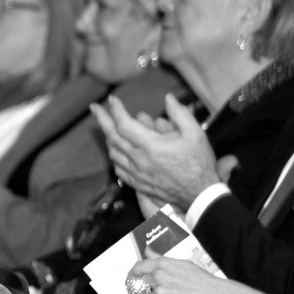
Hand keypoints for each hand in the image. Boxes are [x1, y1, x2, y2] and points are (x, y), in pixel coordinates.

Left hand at [90, 94, 219, 210]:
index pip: (124, 125)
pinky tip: (115, 149)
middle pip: (112, 137)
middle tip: (94, 108)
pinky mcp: (137, 183)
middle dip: (102, 120)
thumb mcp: (196, 134)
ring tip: (106, 126)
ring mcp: (136, 173)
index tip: (112, 99)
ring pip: (113, 153)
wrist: (199, 196)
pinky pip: (118, 168)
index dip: (116, 110)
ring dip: (107, 137)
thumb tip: (168, 98)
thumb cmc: (199, 164)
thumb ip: (180, 113)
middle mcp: (139, 160)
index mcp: (151, 146)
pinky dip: (114, 155)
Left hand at [126, 257, 229, 293]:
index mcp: (162, 264)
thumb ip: (161, 258)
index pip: (137, 268)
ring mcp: (159, 293)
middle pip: (139, 286)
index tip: (134, 281)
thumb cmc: (202, 280)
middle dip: (143, 293)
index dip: (133, 276)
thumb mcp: (182, 264)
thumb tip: (147, 250)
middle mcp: (158, 277)